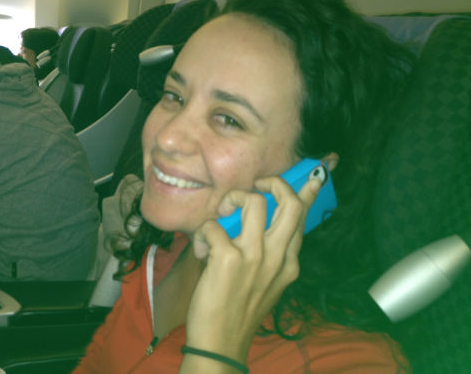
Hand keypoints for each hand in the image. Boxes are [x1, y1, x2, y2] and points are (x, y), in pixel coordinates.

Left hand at [182, 176, 321, 367]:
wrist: (221, 343)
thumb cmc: (240, 310)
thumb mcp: (269, 283)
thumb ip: (271, 254)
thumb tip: (261, 225)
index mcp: (289, 262)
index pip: (302, 219)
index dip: (309, 193)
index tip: (315, 175)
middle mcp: (277, 256)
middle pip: (289, 203)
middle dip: (272, 183)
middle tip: (255, 187)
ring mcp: (254, 257)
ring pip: (253, 202)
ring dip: (231, 199)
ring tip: (220, 216)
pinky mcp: (227, 260)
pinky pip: (214, 225)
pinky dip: (203, 232)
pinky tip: (201, 249)